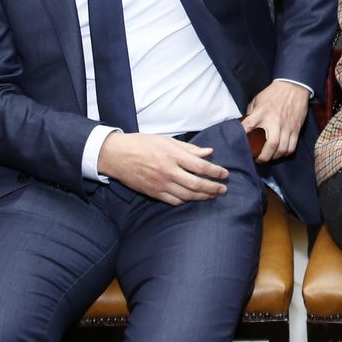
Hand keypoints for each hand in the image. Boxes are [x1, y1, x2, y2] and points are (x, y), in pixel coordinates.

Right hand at [97, 131, 229, 203]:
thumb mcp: (166, 140)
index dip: (216, 172)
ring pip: (187, 195)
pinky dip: (186, 201)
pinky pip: (174, 201)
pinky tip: (192, 198)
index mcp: (172, 156)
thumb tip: (208, 152)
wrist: (116, 155)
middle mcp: (168, 172)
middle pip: (197, 184)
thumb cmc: (141, 144)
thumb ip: (188, 148)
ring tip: (212, 195)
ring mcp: (160, 184)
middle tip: (223, 189)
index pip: (201, 167)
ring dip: (203, 197)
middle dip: (213, 188)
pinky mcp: (153, 193)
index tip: (225, 174)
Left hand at [241, 81, 309, 161]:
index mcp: (261, 113)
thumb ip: (251, 113)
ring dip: (275, 157)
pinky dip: (286, 153)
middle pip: (270, 145)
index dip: (241, 137)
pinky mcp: (296, 129)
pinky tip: (280, 152)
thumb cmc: (273, 93)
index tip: (239, 145)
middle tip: (259, 159)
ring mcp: (286, 126)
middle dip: (264, 157)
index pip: (247, 127)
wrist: (294, 86)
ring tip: (270, 157)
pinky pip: (292, 147)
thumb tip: (245, 124)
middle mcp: (274, 121)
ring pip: (282, 149)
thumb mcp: (257, 99)